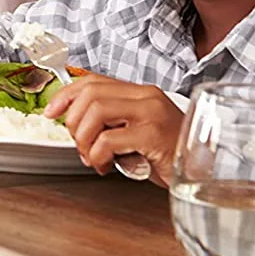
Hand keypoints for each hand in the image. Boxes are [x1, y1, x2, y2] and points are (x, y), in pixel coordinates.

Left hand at [43, 76, 183, 183]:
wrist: (203, 174)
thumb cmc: (168, 155)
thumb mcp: (135, 132)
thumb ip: (111, 123)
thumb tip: (73, 125)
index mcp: (140, 93)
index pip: (93, 81)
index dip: (66, 95)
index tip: (51, 112)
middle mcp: (145, 97)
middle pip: (90, 94)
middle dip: (74, 122)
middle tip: (80, 145)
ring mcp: (151, 113)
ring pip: (96, 111)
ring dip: (84, 139)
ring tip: (93, 158)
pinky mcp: (153, 134)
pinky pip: (108, 139)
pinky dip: (98, 155)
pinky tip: (106, 166)